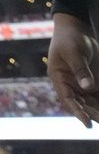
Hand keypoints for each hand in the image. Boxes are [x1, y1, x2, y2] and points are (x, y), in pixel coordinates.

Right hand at [48, 12, 98, 126]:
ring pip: (92, 102)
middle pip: (82, 104)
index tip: (87, 123)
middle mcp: (70, 84)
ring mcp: (82, 83)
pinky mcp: (92, 81)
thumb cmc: (69, 38)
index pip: (68, 99)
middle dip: (93, 114)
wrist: (76, 29)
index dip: (77, 112)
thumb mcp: (73, 52)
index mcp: (59, 78)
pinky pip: (98, 94)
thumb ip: (80, 69)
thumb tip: (88, 87)